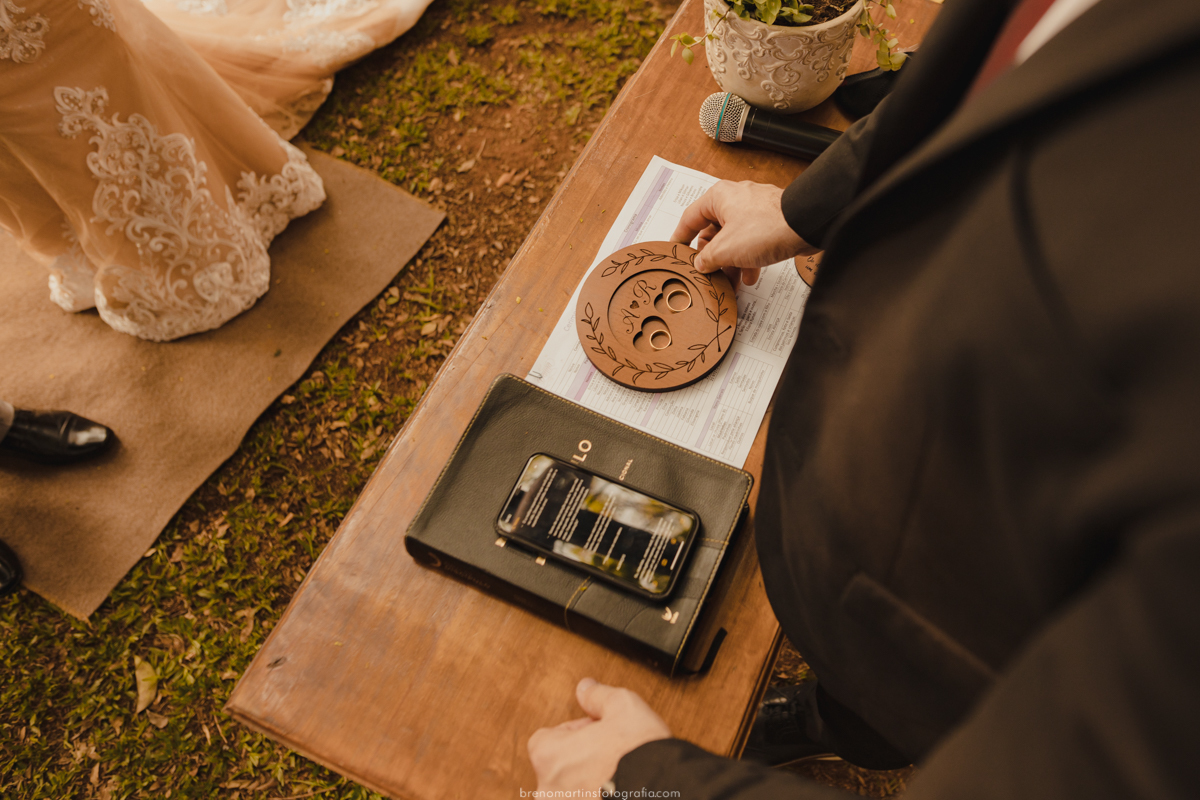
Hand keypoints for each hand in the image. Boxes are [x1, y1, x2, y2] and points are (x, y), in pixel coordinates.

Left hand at [528, 678, 671, 791]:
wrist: (665, 792)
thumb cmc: (638, 753)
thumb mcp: (622, 707)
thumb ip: (597, 696)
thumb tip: (586, 689)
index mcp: (548, 756)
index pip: (547, 737)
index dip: (576, 731)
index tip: (598, 732)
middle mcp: (549, 791)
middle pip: (559, 766)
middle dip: (582, 758)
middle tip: (610, 752)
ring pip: (571, 792)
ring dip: (589, 783)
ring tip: (617, 776)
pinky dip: (598, 798)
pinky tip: (620, 792)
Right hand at [671, 180, 817, 287]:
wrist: (806, 226)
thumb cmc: (766, 227)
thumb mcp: (725, 249)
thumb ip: (707, 259)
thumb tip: (700, 264)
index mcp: (718, 198)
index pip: (689, 219)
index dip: (680, 239)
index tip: (675, 252)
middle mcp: (735, 200)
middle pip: (713, 232)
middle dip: (712, 258)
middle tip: (708, 275)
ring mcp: (754, 211)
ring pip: (733, 239)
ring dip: (730, 262)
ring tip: (730, 282)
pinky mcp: (770, 222)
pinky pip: (752, 241)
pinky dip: (748, 259)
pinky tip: (749, 277)